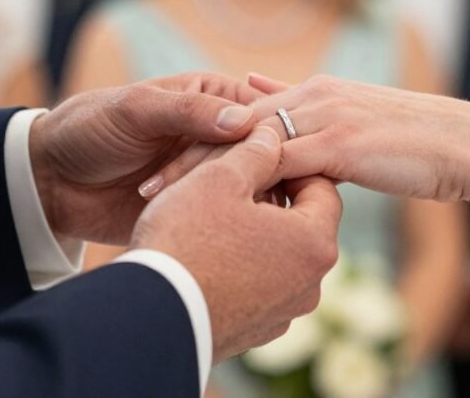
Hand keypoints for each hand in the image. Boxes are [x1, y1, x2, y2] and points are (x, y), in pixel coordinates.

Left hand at [28, 73, 261, 244]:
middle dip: (255, 175)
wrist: (52, 180)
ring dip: (247, 204)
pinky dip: (236, 228)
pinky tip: (231, 240)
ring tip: (231, 220)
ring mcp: (213, 174)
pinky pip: (233, 218)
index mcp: (214, 97)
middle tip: (231, 194)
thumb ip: (188, 112)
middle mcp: (221, 134)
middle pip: (265, 154)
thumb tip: (245, 120)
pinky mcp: (204, 209)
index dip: (270, 136)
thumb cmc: (90, 130)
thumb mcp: (135, 110)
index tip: (264, 160)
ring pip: (255, 188)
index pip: (263, 113)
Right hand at [130, 127, 341, 361]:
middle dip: (271, 198)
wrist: (147, 317)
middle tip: (232, 181)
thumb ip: (255, 152)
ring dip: (253, 233)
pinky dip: (238, 267)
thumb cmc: (187, 240)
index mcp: (315, 244)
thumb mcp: (221, 178)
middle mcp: (309, 286)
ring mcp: (281, 314)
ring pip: (276, 256)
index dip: (291, 163)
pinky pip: (255, 287)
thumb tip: (272, 138)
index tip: (259, 154)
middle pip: (301, 224)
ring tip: (212, 216)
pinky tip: (203, 253)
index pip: (322, 188)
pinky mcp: (252, 332)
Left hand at [142, 74, 469, 203]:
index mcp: (313, 91)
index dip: (201, 138)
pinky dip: (240, 180)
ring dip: (197, 168)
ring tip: (157, 193)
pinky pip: (276, 162)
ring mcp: (323, 116)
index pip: (242, 114)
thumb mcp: (355, 121)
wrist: (464, 144)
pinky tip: (212, 204)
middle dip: (184, 150)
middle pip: (230, 124)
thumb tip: (267, 99)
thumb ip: (311, 114)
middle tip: (144, 180)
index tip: (164, 162)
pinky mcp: (337, 143)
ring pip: (242, 142)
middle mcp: (311, 96)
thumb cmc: (413, 142)